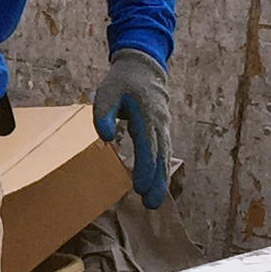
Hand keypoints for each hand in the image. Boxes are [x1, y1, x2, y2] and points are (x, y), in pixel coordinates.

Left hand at [93, 48, 171, 209]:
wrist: (143, 67)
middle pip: (160, 157)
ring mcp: (163, 127)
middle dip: (157, 182)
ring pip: (165, 157)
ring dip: (161, 180)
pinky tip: (158, 184)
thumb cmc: (122, 81)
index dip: (145, 168)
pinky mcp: (162, 129)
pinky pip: (164, 152)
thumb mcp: (106, 92)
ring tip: (155, 201)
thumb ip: (104, 113)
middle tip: (151, 204)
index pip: (147, 146)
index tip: (141, 187)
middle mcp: (159, 124)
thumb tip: (107, 137)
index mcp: (145, 116)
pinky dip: (162, 170)